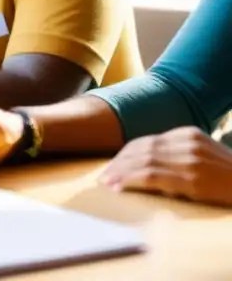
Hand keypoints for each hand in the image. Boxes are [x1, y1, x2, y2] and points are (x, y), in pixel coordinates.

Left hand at [98, 126, 231, 205]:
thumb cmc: (230, 178)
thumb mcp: (205, 158)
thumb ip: (180, 156)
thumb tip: (149, 167)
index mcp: (188, 135)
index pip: (147, 141)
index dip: (126, 154)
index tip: (112, 165)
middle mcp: (186, 142)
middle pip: (141, 149)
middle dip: (119, 163)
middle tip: (103, 176)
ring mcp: (189, 159)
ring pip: (143, 161)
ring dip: (120, 173)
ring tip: (107, 183)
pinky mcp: (192, 178)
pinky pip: (153, 176)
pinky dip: (132, 180)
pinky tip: (120, 187)